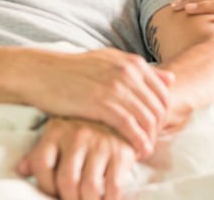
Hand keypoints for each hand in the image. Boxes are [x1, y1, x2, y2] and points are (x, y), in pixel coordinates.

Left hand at [18, 117, 135, 199]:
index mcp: (56, 131)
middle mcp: (78, 134)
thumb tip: (21, 169)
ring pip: (89, 188)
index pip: (42, 166)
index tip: (54, 194)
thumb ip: (39, 155)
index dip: (45, 187)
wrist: (118, 120)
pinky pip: (113, 187)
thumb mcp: (57, 138)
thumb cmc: (80, 136)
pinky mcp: (121, 152)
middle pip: (67, 181)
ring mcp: (101, 143)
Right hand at [29, 49, 173, 158]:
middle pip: (158, 107)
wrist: (42, 73)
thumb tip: (171, 79)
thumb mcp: (110, 62)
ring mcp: (116, 87)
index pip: (163, 92)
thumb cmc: (74, 71)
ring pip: (147, 118)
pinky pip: (131, 126)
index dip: (163, 114)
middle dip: (158, 129)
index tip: (154, 129)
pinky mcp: (102, 103)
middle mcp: (128, 72)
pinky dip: (137, 141)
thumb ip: (141, 71)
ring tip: (144, 151)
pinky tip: (136, 152)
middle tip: (151, 143)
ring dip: (150, 138)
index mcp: (132, 62)